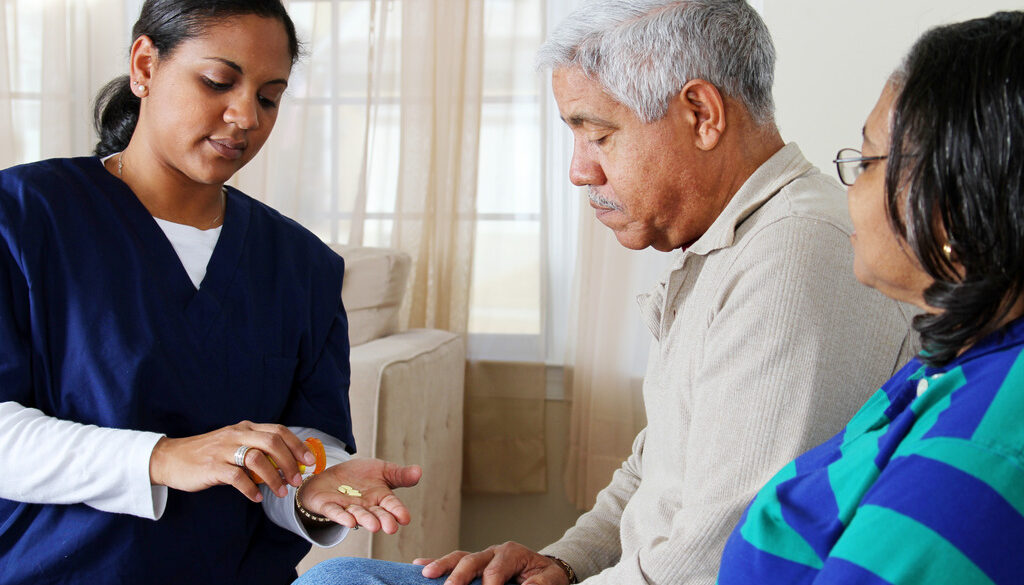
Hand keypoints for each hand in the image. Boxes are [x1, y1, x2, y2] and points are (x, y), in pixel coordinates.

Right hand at [149, 421, 314, 502]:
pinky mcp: (212, 466)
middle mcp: (237, 434)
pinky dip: (251, 489)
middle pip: (272, 442)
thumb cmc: (208, 454)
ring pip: (257, 459)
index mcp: (245, 428)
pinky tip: (256, 497)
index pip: (279, 431)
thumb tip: (286, 464)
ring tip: (281, 492)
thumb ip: (256, 449)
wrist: (171, 458)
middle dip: (290, 462)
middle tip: (298, 480)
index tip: (310, 461)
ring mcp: (224, 449)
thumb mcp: (234, 444)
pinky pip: (237, 477)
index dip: (297, 445)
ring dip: (274, 478)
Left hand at [298, 458, 421, 532]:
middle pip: (376, 514)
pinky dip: (342, 517)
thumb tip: (419, 471)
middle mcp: (366, 506)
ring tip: (374, 526)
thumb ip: (400, 474)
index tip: (405, 518)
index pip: (392, 505)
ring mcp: (348, 507)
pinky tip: (349, 522)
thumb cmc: (360, 476)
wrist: (332, 474)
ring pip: (358, 515)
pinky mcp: (329, 506)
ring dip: (365, 520)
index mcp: (380, 498)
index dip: (398, 512)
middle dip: (383, 520)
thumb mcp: (382, 470)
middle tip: (391, 528)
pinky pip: (335, 512)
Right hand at [413, 542, 570, 584]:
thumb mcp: (550, 580)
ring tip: (426, 574)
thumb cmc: (547, 576)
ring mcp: (482, 557)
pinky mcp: (474, 565)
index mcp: (512, 553)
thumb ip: (538, 584)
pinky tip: (420, 566)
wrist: (545, 571)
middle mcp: (493, 552)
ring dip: (442, 566)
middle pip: (473, 561)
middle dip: (460, 575)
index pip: (496, 570)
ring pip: (459, 558)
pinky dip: (437, 563)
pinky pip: (454, 562)